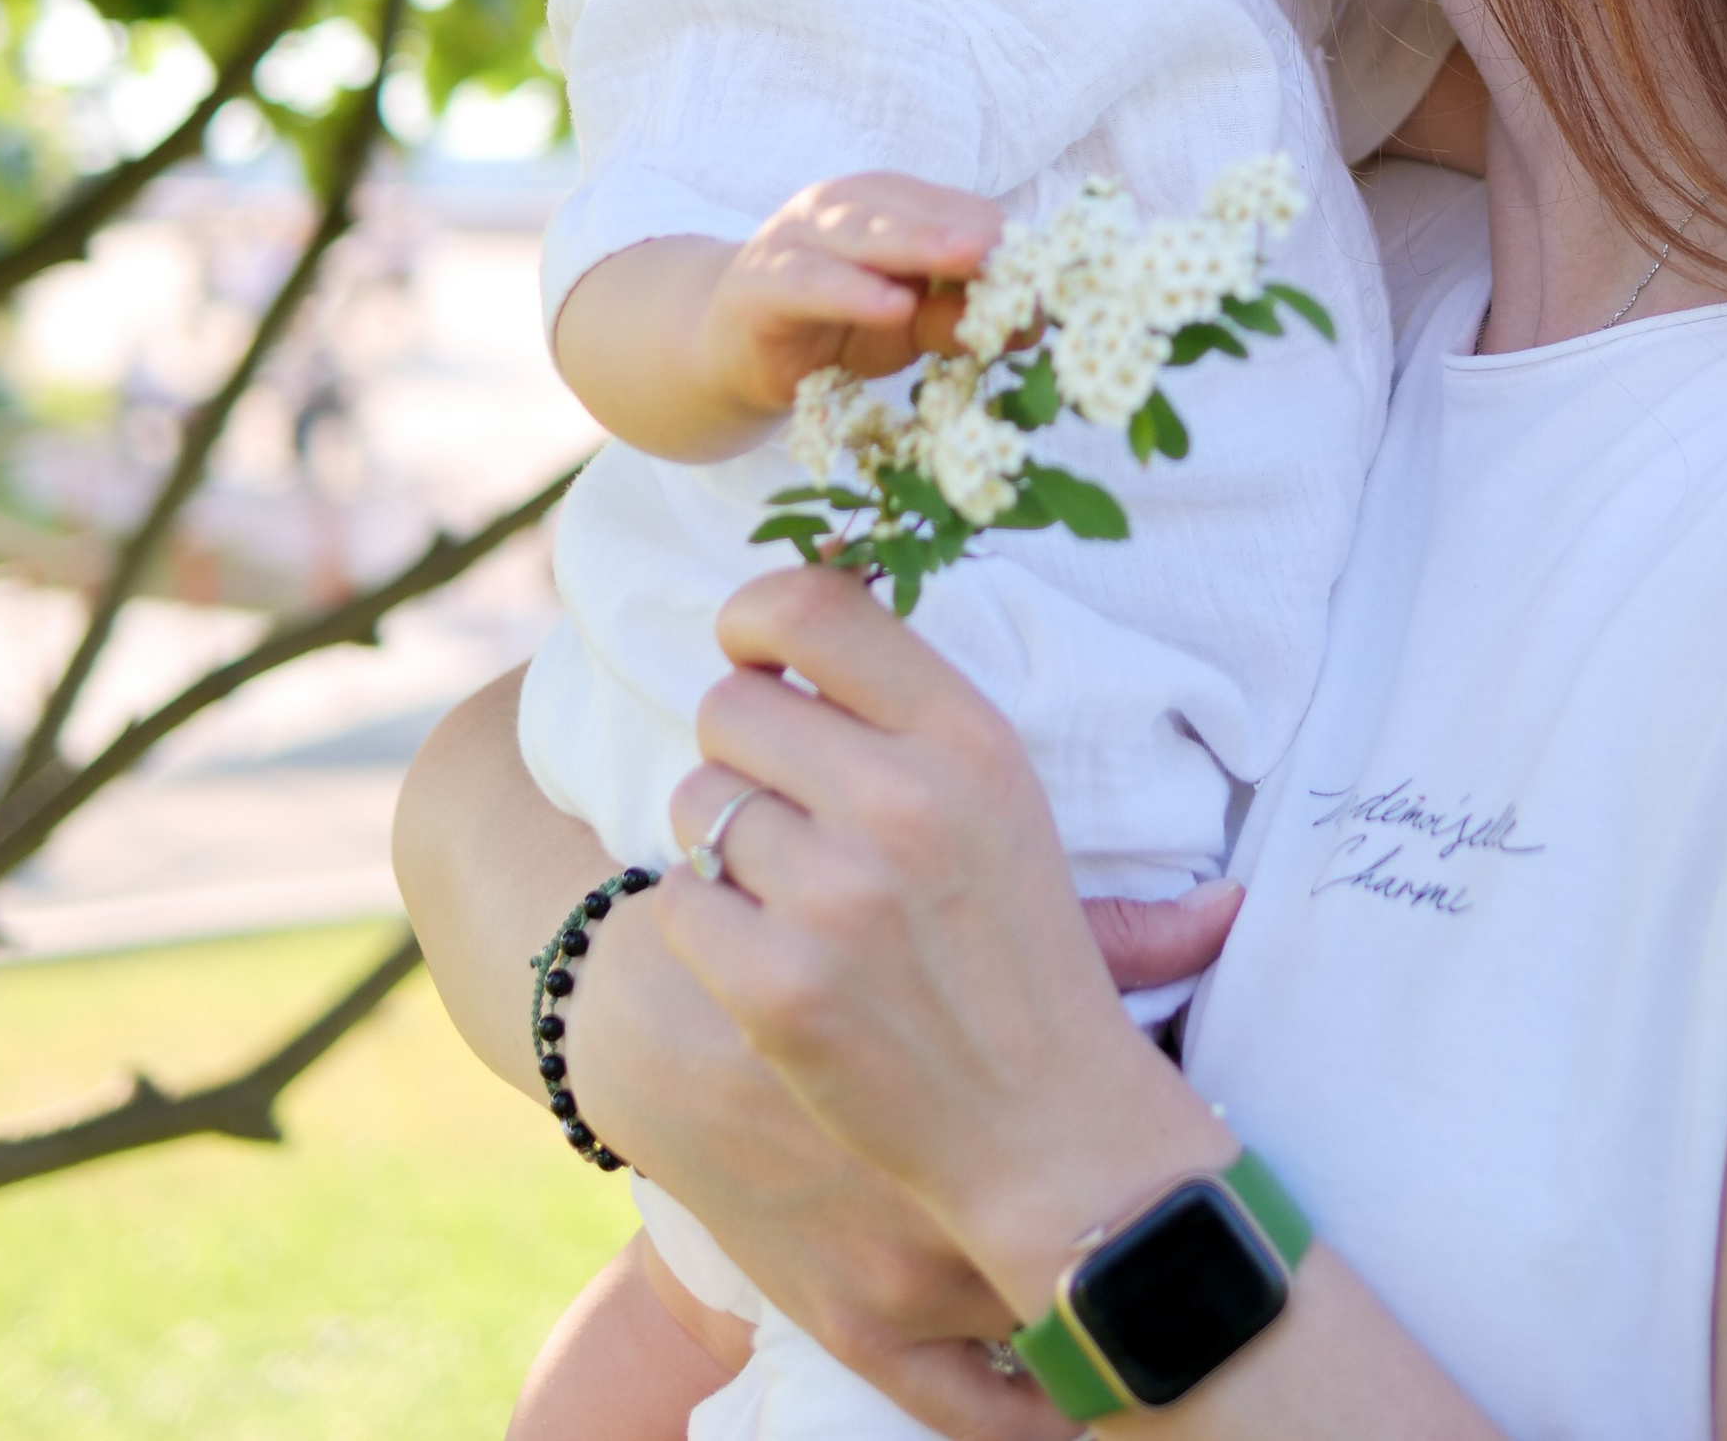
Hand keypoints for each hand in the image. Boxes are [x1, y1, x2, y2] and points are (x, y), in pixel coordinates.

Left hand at [662, 565, 1233, 1315]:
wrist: (1047, 1121)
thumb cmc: (1012, 939)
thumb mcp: (996, 790)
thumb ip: (899, 705)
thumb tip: (789, 605)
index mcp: (967, 735)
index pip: (813, 608)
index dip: (754, 617)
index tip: (751, 649)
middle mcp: (902, 800)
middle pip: (728, 706)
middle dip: (742, 751)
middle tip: (789, 808)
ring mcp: (836, 897)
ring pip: (696, 803)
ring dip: (725, 844)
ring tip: (797, 893)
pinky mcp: (775, 987)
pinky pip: (678, 902)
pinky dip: (711, 928)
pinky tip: (776, 956)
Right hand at [702, 174, 1007, 414]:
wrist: (729, 351)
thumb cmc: (832, 326)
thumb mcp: (908, 324)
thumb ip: (960, 317)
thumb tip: (1033, 321)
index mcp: (889, 205)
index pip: (956, 213)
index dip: (1003, 242)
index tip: (1054, 273)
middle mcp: (845, 209)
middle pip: (916, 213)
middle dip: (971, 231)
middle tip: (1021, 251)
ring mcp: (799, 239)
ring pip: (864, 234)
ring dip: (919, 245)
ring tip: (972, 258)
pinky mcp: (763, 283)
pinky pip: (812, 284)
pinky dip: (853, 292)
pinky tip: (893, 305)